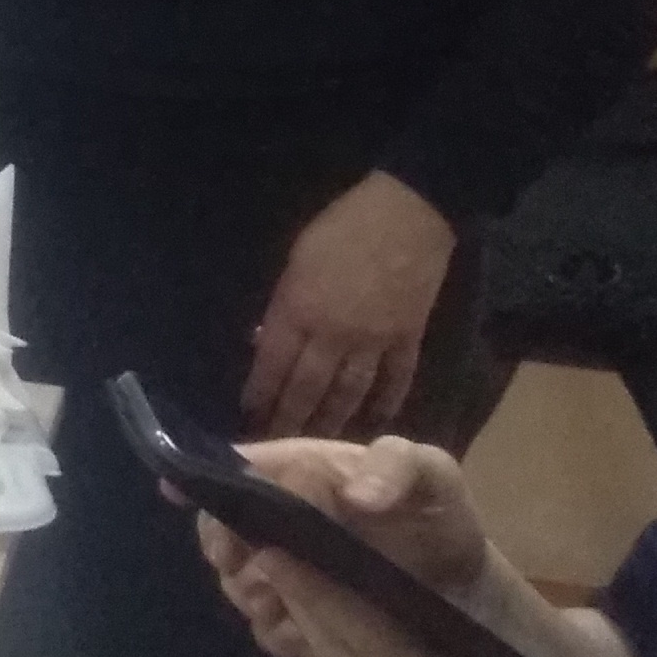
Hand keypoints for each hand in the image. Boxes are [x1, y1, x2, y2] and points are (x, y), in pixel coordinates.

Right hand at [198, 436, 489, 656]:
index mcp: (301, 473)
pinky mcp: (295, 617)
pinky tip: (315, 639)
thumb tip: (354, 495)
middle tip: (255, 575)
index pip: (236, 472)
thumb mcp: (434, 478)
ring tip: (296, 608)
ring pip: (237, 583)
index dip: (212, 491)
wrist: (465, 595)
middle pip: (223, 530)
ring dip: (257, 598)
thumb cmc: (440, 524)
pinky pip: (266, 630)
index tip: (221, 528)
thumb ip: (396, 466)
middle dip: (230, 555)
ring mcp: (284, 569)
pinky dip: (283, 637)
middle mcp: (281, 517)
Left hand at [241, 171, 455, 436]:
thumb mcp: (295, 259)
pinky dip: (387, 402)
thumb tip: (265, 340)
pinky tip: (378, 421)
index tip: (248, 416)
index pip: (272, 365)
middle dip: (290, 419)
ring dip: (332, 421)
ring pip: (350, 393)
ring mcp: (375, 342)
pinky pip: (397, 379)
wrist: (409, 213)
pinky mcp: (409, 339)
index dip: (260, 394)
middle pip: (308, 389)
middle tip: (278, 443)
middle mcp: (334, 336)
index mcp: (300, 311)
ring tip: (319, 443)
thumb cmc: (342, 226)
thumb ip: (282, 304)